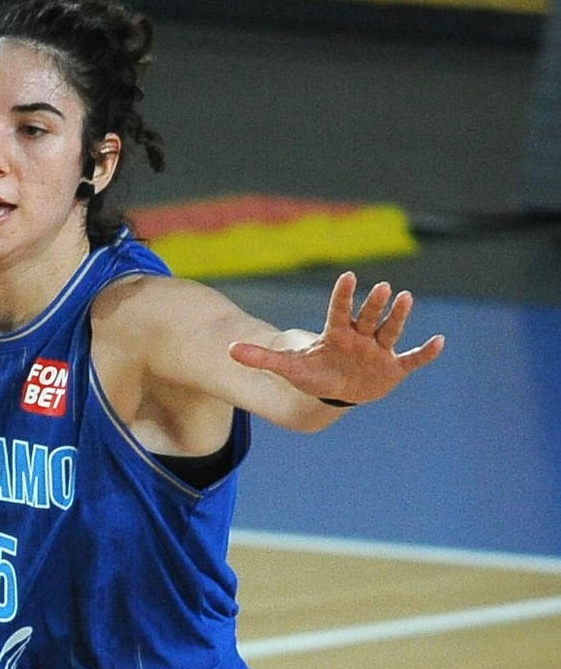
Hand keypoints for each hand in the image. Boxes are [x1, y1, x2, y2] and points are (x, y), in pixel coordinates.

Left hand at [229, 272, 443, 404]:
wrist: (336, 391)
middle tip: (382, 287)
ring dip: (398, 317)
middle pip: (367, 317)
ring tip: (406, 299)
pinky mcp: (393, 367)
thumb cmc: (314, 375)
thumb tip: (228, 350)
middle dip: (374, 304)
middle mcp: (360, 336)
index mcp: (336, 333)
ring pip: (390, 330)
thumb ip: (261, 358)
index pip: (339, 310)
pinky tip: (440, 343)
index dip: (343, 295)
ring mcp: (378, 350)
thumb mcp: (287, 369)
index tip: (347, 277)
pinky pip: (412, 359)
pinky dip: (426, 353)